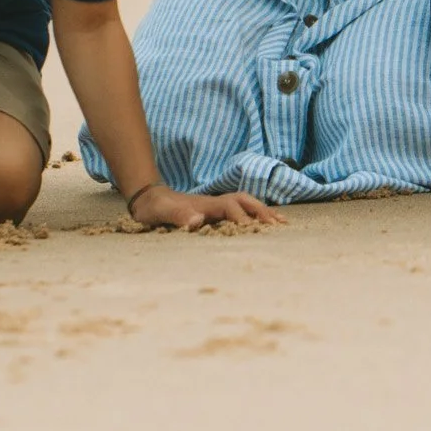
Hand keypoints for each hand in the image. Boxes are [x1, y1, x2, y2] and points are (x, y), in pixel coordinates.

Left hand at [128, 184, 283, 230]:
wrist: (148, 199)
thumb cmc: (154, 208)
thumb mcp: (161, 212)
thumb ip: (178, 215)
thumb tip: (197, 221)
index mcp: (206, 204)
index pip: (231, 208)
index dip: (242, 219)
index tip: (254, 232)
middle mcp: (215, 202)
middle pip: (245, 202)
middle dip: (262, 212)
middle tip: (278, 225)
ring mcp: (216, 206)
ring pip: (246, 204)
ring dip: (263, 211)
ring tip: (282, 222)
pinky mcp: (215, 211)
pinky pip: (240, 210)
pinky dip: (255, 214)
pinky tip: (264, 222)